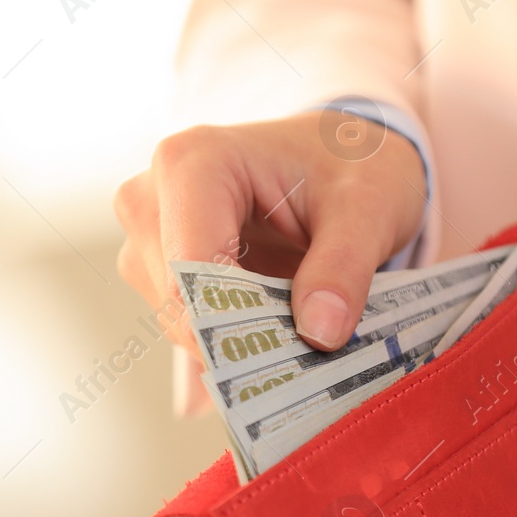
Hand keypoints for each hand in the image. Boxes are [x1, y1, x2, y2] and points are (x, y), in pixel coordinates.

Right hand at [113, 112, 426, 362]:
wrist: (338, 158)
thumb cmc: (348, 164)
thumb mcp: (368, 208)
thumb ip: (344, 268)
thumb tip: (320, 333)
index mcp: (192, 162)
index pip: (188, 268)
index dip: (232, 324)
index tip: (288, 358)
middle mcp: (152, 197)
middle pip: (179, 300)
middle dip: (242, 335)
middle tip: (309, 346)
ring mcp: (149, 236)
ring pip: (179, 320)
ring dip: (239, 340)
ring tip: (299, 325)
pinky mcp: (157, 268)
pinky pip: (186, 324)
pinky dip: (233, 338)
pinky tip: (278, 326)